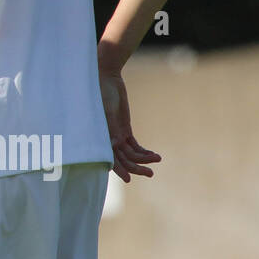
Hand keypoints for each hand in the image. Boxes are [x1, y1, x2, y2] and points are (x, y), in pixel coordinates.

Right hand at [98, 64, 160, 182]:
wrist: (107, 78)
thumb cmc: (102, 93)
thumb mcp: (107, 111)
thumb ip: (110, 128)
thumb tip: (114, 144)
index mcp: (101, 137)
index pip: (109, 158)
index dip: (118, 169)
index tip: (129, 179)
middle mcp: (108, 139)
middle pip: (123, 160)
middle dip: (136, 167)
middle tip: (150, 173)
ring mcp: (117, 135)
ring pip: (131, 154)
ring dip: (144, 159)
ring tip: (157, 160)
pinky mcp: (124, 130)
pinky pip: (135, 146)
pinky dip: (144, 152)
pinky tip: (154, 155)